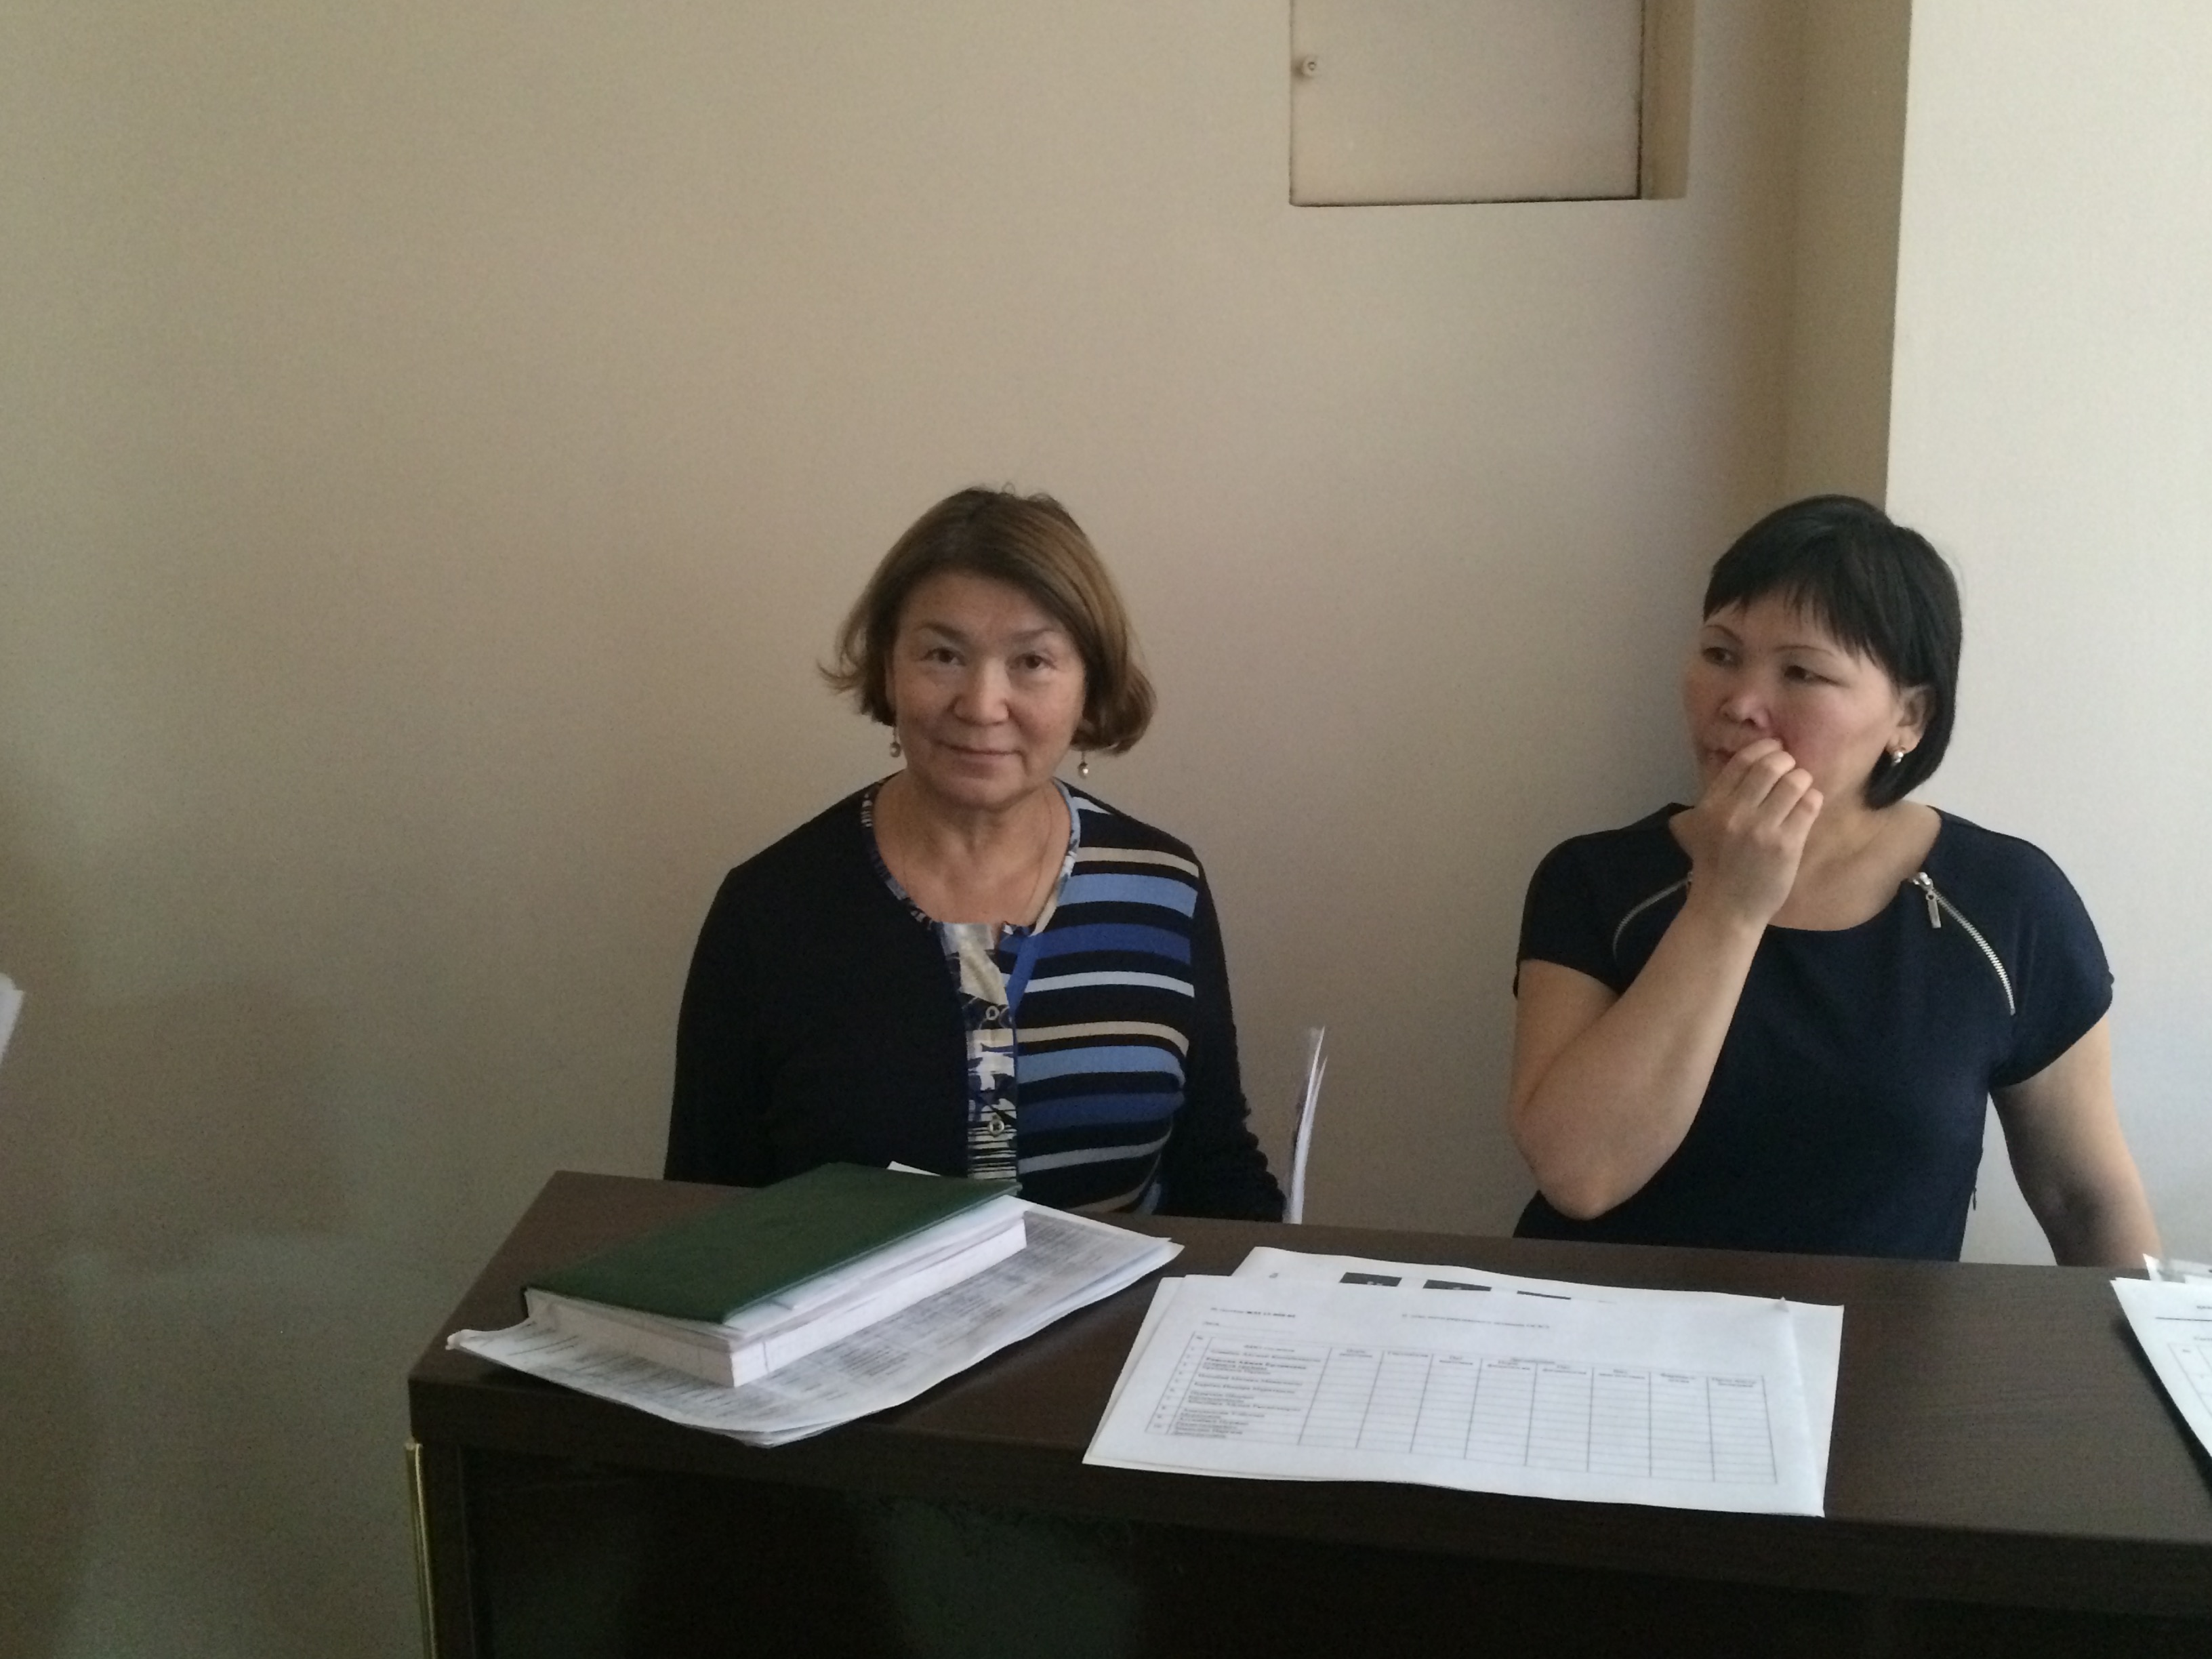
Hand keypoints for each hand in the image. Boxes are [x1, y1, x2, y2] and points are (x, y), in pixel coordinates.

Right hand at [1673, 738, 1821, 927]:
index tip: (1776, 751)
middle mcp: (1735, 812)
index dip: (1765, 748)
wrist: (1726, 908)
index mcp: (1712, 805)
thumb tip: (1758, 759)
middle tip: (1791, 772)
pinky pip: (1809, 804)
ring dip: (1803, 781)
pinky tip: (1806, 809)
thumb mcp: (1705, 825)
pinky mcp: (1786, 844)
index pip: (1743, 760)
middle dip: (1787, 762)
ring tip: (1800, 792)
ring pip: (1795, 781)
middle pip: (1772, 765)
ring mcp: (1761, 829)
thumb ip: (1725, 795)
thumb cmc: (1717, 865)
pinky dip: (1812, 800)